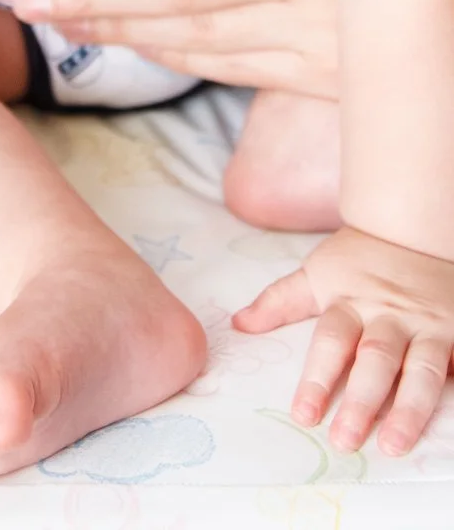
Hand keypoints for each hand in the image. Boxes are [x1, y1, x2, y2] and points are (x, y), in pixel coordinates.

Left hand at [234, 225, 453, 453]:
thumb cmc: (358, 260)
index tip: (304, 415)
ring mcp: (429, 326)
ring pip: (422, 370)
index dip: (317, 379)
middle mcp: (390, 316)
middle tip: (344, 441)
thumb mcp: (316, 273)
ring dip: (410, 410)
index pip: (331, 341)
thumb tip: (239, 325)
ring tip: (395, 446)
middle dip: (361, 402)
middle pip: (375, 360)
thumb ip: (280, 302)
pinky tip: (448, 424)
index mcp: (351, 301)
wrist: (411, 228)